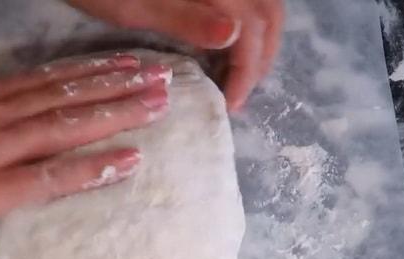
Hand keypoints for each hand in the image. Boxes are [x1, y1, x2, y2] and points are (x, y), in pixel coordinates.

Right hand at [0, 32, 170, 239]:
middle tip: (164, 80)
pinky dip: (93, 168)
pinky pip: (53, 177)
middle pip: (68, 97)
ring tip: (160, 106)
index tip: (123, 65)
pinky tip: (129, 161)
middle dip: (119, 87)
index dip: (89, 72)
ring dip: (119, 114)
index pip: (45, 80)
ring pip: (70, 126)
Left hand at [67, 0, 283, 110]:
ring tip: (235, 74)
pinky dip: (245, 22)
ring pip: (263, 3)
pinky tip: (225, 44)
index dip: (248, 69)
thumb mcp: (134, 7)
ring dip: (258, 39)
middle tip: (238, 93)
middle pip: (269, 13)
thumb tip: (235, 36)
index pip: (254, 26)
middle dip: (261, 57)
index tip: (231, 103)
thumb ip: (186, 18)